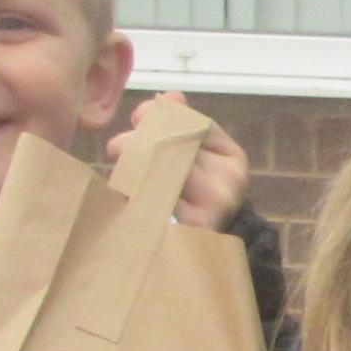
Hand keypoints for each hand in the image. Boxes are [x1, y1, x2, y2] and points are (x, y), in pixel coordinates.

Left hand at [111, 89, 253, 230]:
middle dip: (141, 139)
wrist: (206, 254)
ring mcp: (213, 206)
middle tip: (117, 147)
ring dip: (134, 165)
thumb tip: (170, 96)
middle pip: (177, 145)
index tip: (139, 116)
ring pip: (163, 169)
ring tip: (119, 169)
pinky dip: (134, 191)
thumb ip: (184, 127)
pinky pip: (154, 198)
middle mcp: (229, 181)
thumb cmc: (198, 199)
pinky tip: (125, 192)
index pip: (196, 123)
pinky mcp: (191, 228)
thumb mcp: (200, 160)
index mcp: (234, 158)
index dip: (163, 115)